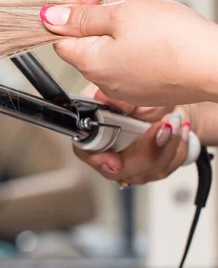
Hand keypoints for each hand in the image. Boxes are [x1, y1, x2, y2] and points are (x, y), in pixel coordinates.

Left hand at [39, 0, 217, 105]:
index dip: (70, 13)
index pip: (60, 37)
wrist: (217, 65)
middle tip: (124, 5)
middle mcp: (103, 81)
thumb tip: (49, 17)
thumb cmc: (175, 41)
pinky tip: (157, 34)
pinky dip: (138, 43)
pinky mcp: (146, 87)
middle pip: (86, 41)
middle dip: (100, 17)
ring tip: (147, 17)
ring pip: (110, 48)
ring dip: (121, 27)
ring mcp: (125, 87)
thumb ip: (82, 17)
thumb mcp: (121, 14)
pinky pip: (131, 60)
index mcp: (90, 63)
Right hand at [73, 84, 191, 184]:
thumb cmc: (143, 100)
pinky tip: (180, 130)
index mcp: (94, 136)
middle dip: (146, 150)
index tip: (115, 161)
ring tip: (174, 121)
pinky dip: (177, 148)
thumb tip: (101, 98)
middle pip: (121, 170)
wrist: (168, 107)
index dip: (100, 161)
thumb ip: (113, 99)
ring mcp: (131, 169)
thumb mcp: (129, 95)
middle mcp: (110, 157)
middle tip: (162, 126)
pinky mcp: (151, 172)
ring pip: (147, 171)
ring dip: (166, 145)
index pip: (88, 155)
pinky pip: (166, 168)